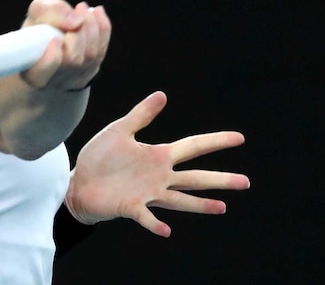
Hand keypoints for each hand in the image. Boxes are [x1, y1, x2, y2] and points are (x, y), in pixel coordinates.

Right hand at [21, 0, 110, 90]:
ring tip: (82, 8)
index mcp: (30, 71)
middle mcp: (52, 80)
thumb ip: (47, 11)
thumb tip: (76, 22)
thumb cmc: (38, 26)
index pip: (41, 75)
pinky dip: (102, 28)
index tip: (55, 40)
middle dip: (78, 33)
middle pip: (72, 61)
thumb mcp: (35, 14)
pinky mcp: (89, 70)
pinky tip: (96, 12)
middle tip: (76, 10)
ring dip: (90, 27)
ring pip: (89, 56)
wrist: (47, 36)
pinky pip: (101, 51)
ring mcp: (73, 78)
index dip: (51, 60)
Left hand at [65, 91, 249, 236]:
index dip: (215, 142)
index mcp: (158, 156)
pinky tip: (167, 230)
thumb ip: (140, 115)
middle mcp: (159, 177)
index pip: (193, 146)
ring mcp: (147, 194)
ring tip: (222, 207)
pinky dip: (156, 224)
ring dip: (200, 204)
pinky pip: (146, 217)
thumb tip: (163, 94)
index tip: (239, 138)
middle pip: (195, 177)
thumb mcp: (119, 131)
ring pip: (180, 200)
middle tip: (246, 182)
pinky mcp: (131, 207)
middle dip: (220, 179)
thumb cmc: (99, 158)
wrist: (78, 182)